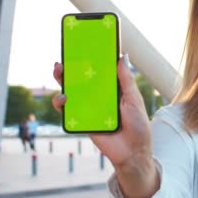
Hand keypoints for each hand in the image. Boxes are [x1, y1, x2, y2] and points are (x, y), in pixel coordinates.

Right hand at [52, 56, 158, 197]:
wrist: (133, 153)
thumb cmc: (138, 126)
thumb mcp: (134, 100)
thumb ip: (126, 80)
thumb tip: (122, 56)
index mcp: (113, 89)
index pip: (100, 71)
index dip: (91, 59)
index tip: (83, 44)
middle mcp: (99, 96)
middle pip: (82, 79)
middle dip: (71, 67)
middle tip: (64, 57)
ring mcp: (89, 108)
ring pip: (72, 91)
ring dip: (63, 80)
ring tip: (59, 71)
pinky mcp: (82, 121)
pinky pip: (68, 110)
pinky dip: (62, 103)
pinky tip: (63, 98)